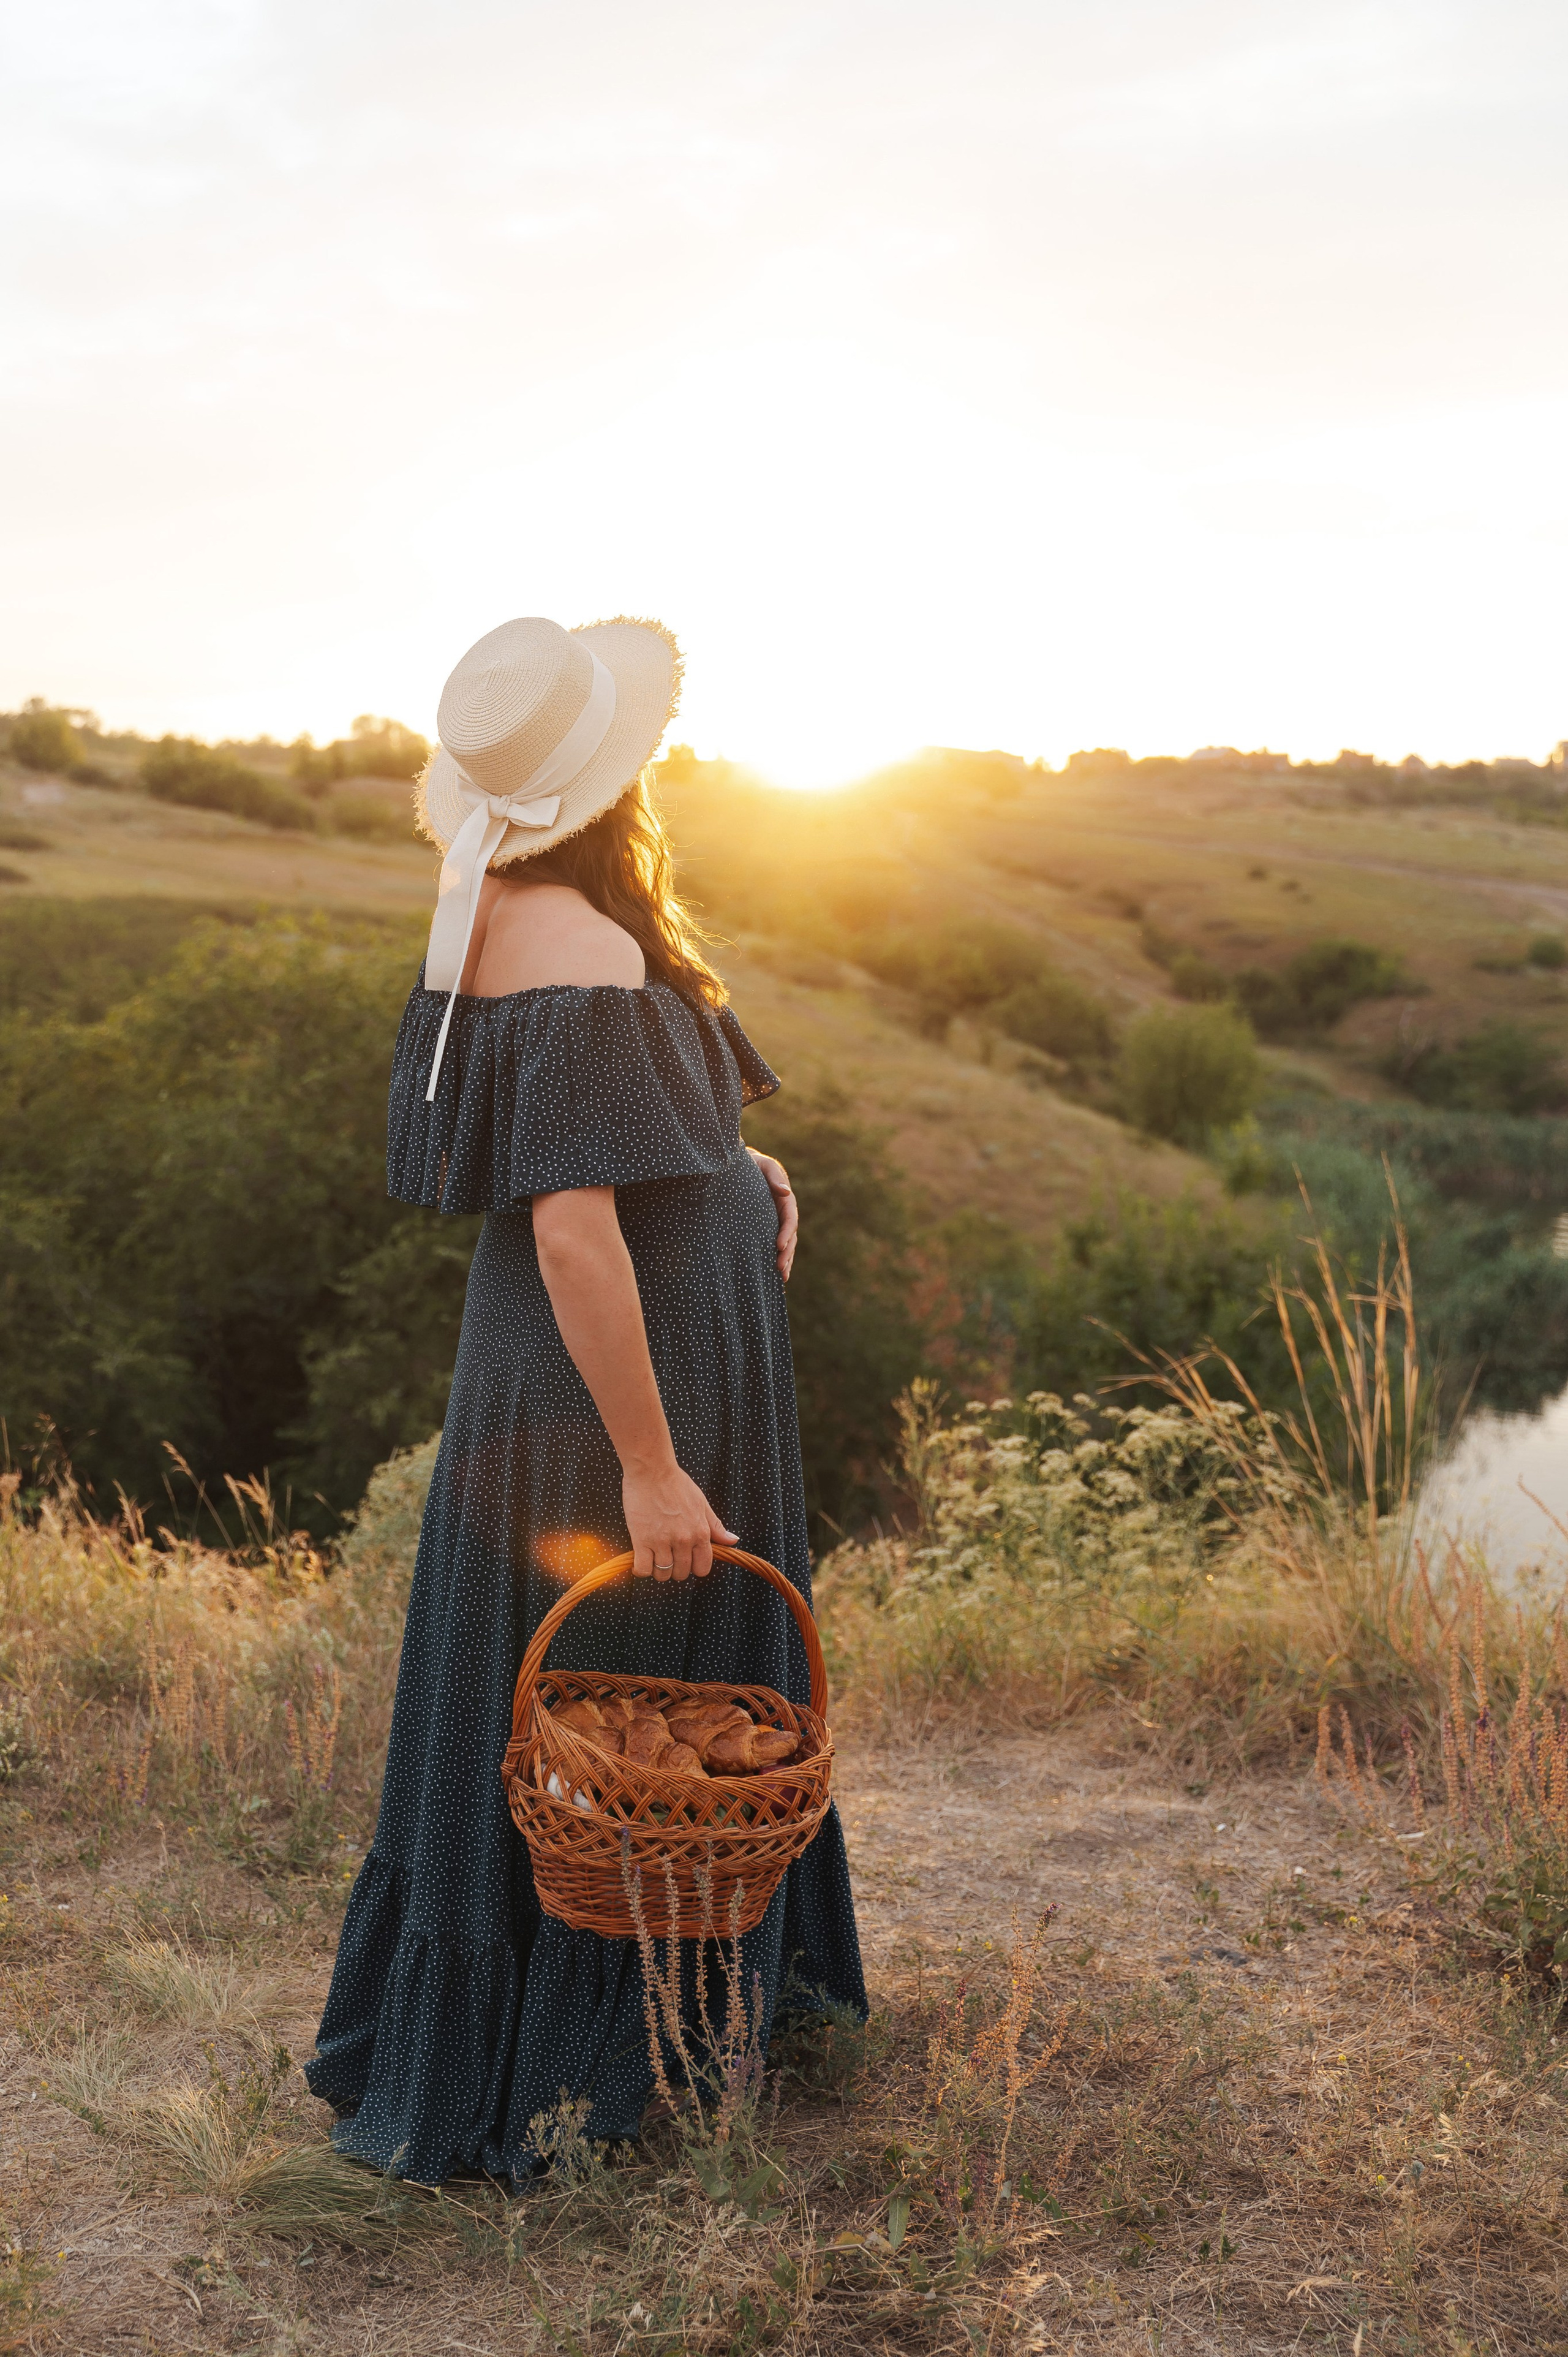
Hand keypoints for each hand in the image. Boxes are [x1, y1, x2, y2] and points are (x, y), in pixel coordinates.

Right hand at [623, 1458, 737, 1580]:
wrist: (652, 1469)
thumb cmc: (676, 1483)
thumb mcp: (702, 1503)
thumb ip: (716, 1526)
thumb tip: (733, 1541)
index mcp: (700, 1532)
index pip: (702, 1568)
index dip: (694, 1567)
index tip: (686, 1559)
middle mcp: (683, 1540)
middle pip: (681, 1573)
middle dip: (675, 1569)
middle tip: (668, 1555)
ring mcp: (662, 1541)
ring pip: (662, 1574)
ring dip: (658, 1570)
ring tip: (654, 1556)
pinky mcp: (641, 1540)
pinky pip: (643, 1569)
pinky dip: (641, 1569)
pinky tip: (641, 1559)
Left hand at [746, 1147, 797, 1280]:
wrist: (740, 1167)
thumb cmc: (752, 1164)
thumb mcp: (764, 1165)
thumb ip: (773, 1176)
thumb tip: (785, 1191)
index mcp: (785, 1199)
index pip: (789, 1219)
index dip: (786, 1233)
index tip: (779, 1246)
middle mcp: (783, 1213)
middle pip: (790, 1236)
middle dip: (786, 1253)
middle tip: (779, 1268)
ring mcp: (776, 1222)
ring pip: (785, 1244)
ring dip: (785, 1261)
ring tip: (781, 1278)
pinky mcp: (767, 1229)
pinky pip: (774, 1245)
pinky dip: (777, 1258)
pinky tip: (773, 1275)